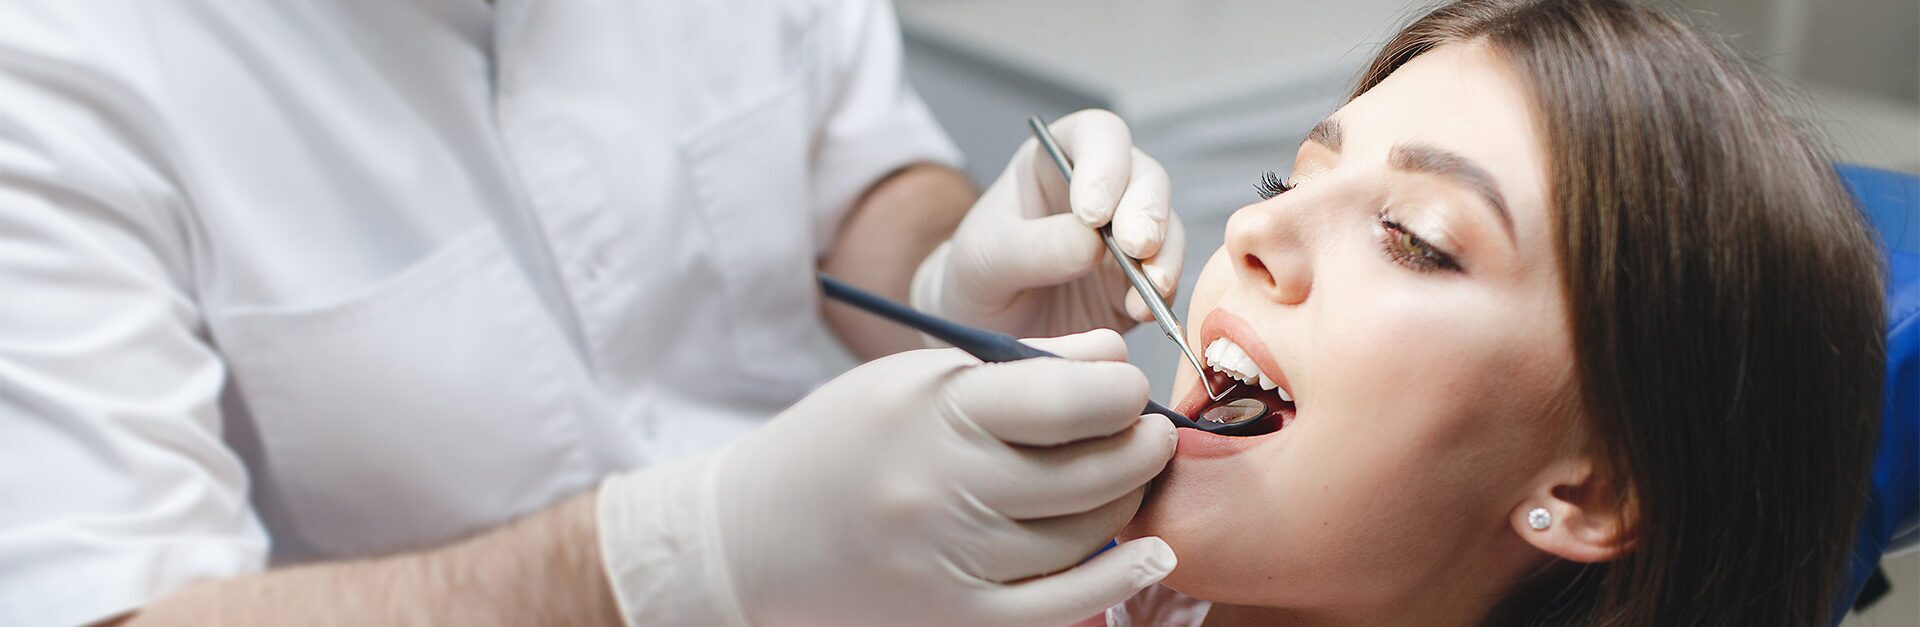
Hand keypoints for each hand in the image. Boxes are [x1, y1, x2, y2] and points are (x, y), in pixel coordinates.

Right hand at [597, 330, 1177, 625]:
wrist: (754, 537)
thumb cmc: (844, 441)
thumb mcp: (917, 379)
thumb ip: (1020, 368)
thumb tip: (1115, 360)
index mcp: (935, 414)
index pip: (1065, 401)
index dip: (1121, 394)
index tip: (1129, 390)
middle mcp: (945, 489)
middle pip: (1089, 472)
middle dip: (1140, 446)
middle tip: (1148, 432)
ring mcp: (952, 561)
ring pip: (1083, 535)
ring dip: (1126, 503)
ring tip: (1126, 477)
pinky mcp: (956, 617)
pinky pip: (1061, 606)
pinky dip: (1118, 580)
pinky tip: (1151, 554)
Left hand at [912, 109, 1185, 339]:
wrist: (982, 330)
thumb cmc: (975, 277)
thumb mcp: (983, 259)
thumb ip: (1032, 248)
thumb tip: (1092, 242)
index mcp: (1055, 161)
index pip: (1096, 136)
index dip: (1105, 164)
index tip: (1092, 212)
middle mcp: (1101, 191)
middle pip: (1144, 178)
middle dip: (1147, 210)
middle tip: (1136, 245)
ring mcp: (1124, 237)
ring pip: (1166, 228)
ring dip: (1165, 254)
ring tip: (1152, 284)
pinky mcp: (1138, 283)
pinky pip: (1165, 279)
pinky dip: (1161, 294)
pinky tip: (1143, 310)